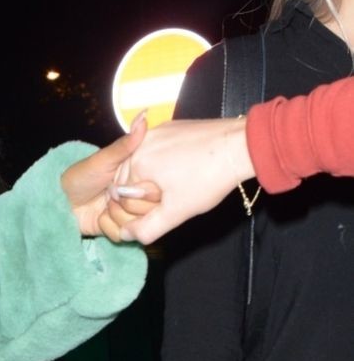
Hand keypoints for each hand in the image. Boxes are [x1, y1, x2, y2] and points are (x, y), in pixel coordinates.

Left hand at [61, 114, 161, 240]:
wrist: (58, 202)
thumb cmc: (79, 177)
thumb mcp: (103, 160)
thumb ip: (126, 143)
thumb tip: (143, 116)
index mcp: (138, 176)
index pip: (158, 190)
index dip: (143, 192)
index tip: (125, 187)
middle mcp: (136, 196)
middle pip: (149, 211)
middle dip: (126, 205)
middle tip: (109, 195)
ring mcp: (127, 214)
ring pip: (136, 225)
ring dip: (116, 216)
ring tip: (103, 207)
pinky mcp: (117, 229)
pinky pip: (123, 236)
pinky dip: (108, 228)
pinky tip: (99, 218)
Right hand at [120, 117, 253, 243]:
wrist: (240, 146)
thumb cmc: (207, 179)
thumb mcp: (176, 212)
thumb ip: (147, 229)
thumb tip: (125, 234)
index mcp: (136, 162)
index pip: (121, 195)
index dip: (141, 207)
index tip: (165, 204)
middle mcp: (141, 142)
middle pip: (128, 178)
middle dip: (145, 191)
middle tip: (173, 195)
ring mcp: (156, 131)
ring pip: (142, 164)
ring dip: (154, 177)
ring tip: (181, 182)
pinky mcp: (170, 126)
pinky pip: (156, 150)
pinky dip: (164, 162)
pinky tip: (185, 168)